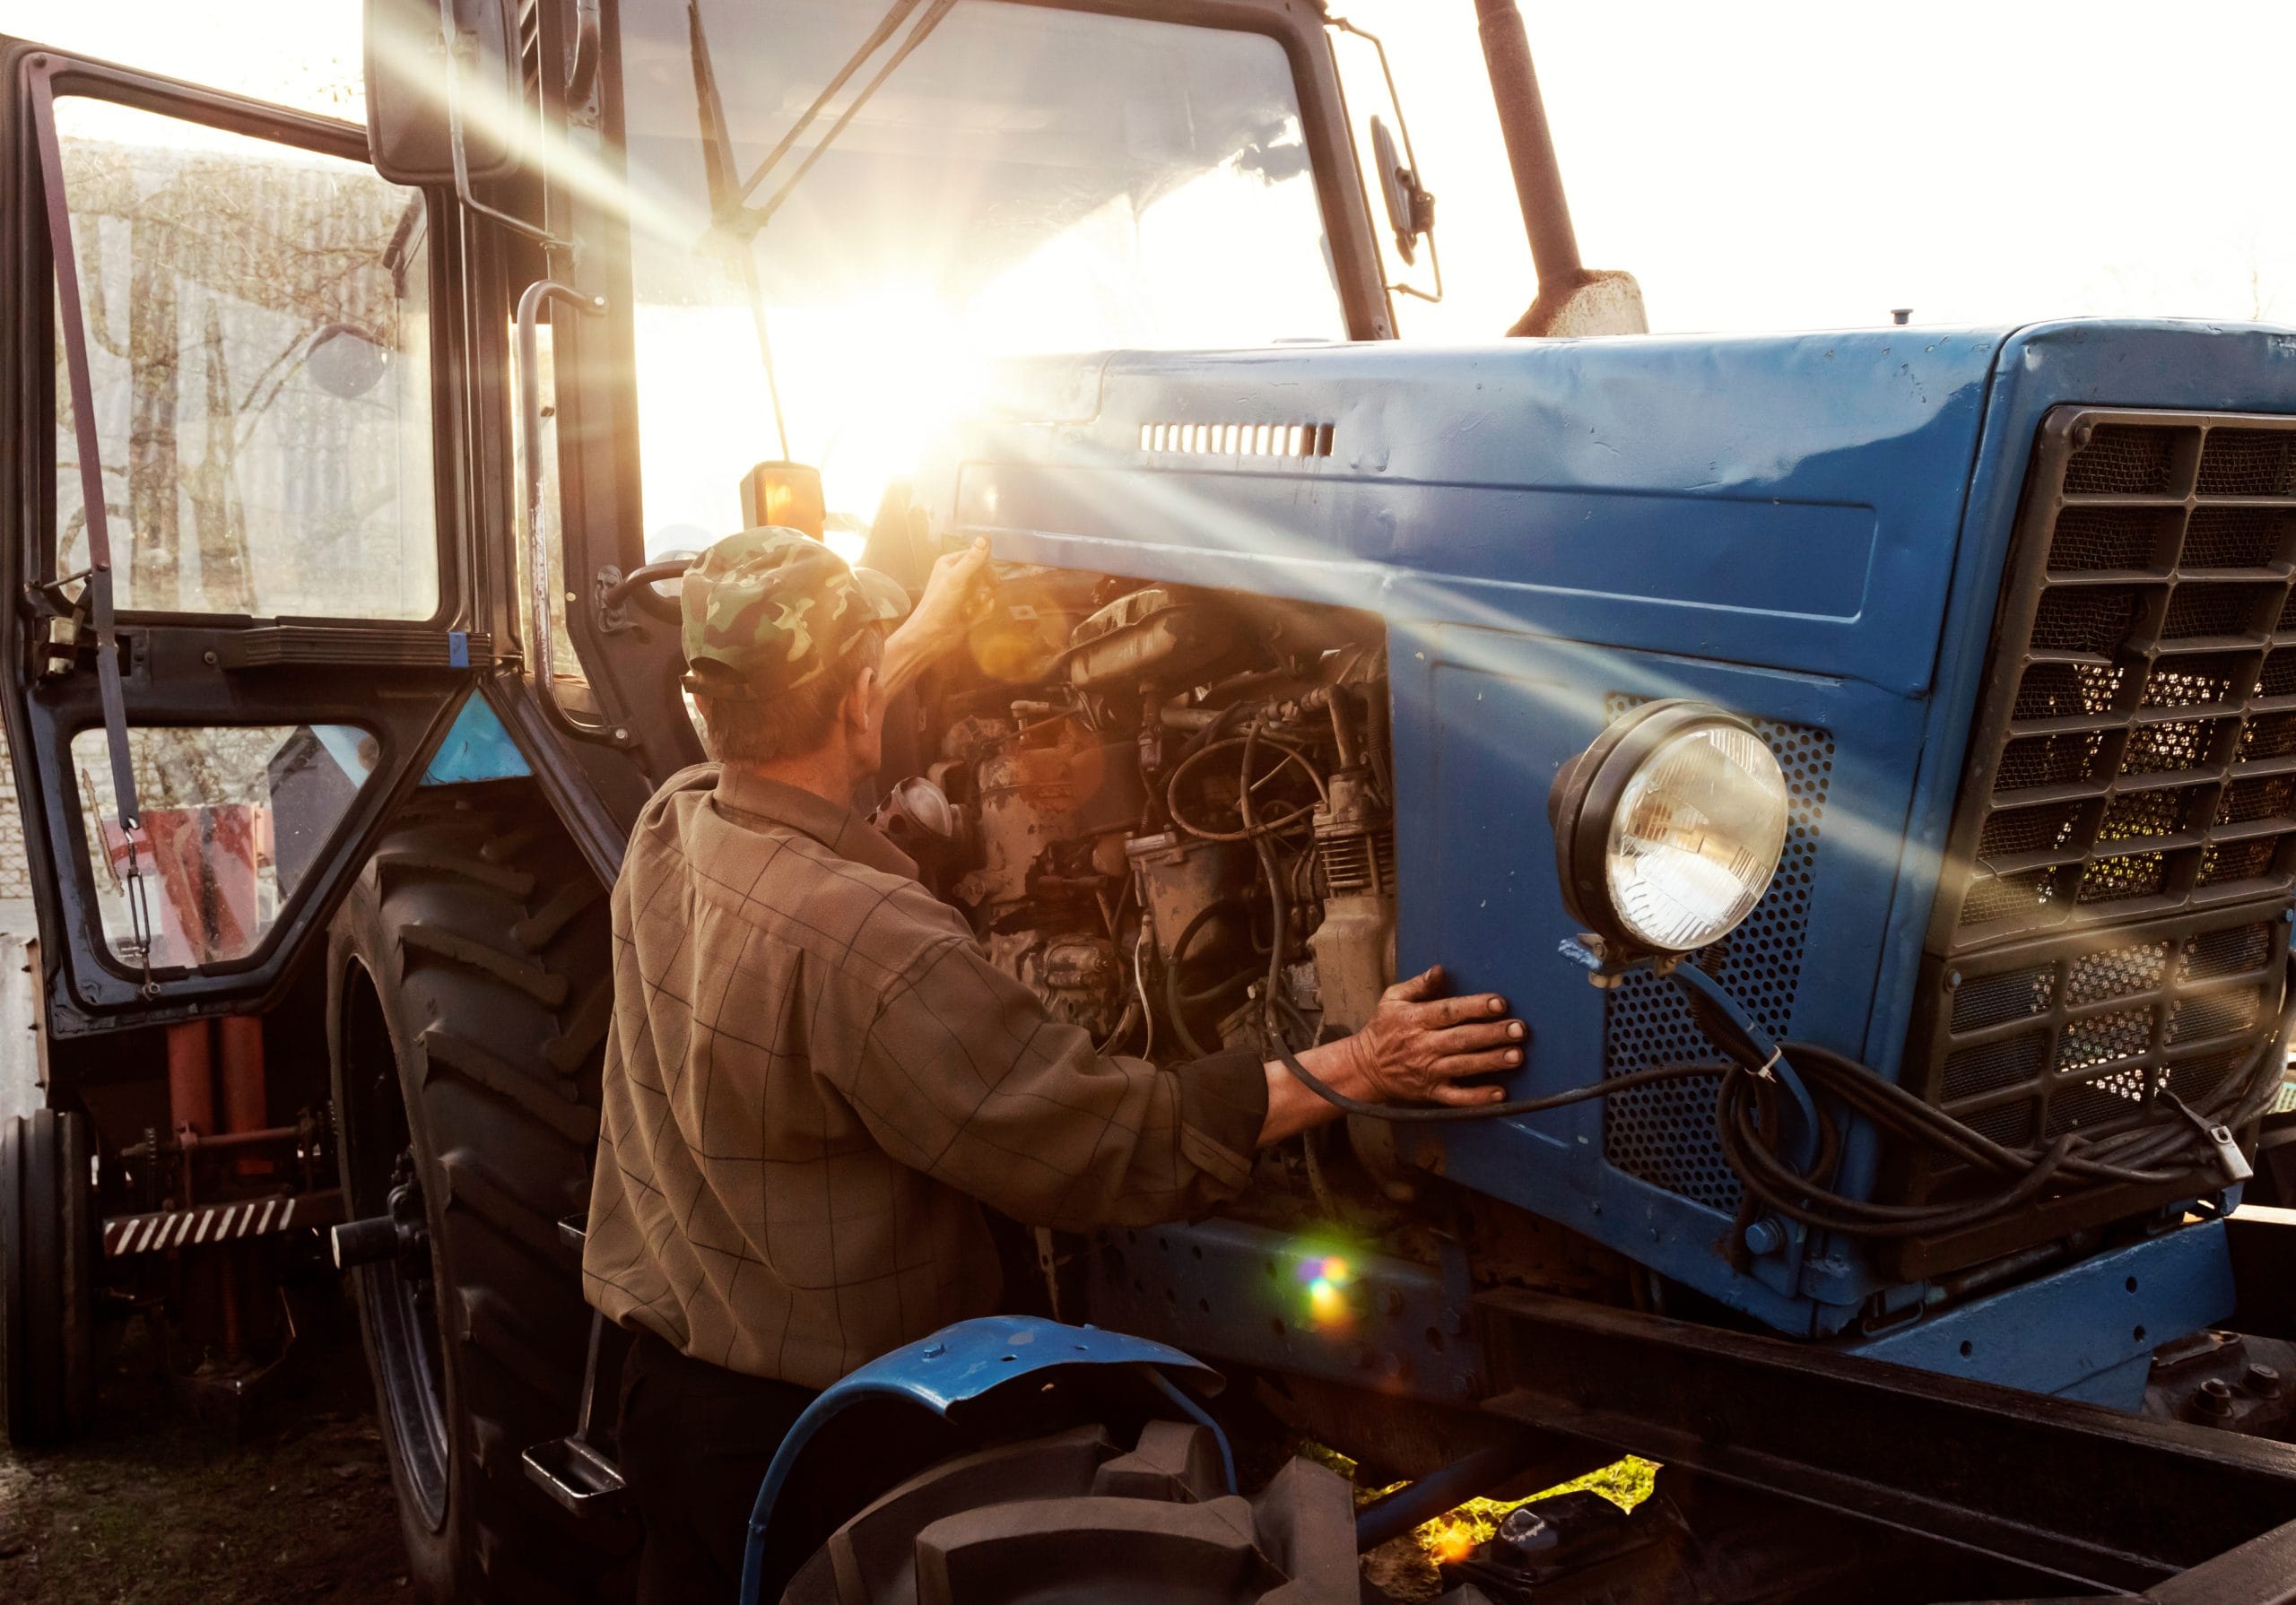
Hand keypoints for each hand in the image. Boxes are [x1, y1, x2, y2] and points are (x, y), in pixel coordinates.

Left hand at [901, 537, 995, 656]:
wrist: (931, 636)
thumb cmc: (939, 605)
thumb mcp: (957, 578)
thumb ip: (973, 559)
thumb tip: (986, 537)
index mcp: (950, 564)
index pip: (976, 555)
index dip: (986, 565)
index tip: (991, 577)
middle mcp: (957, 576)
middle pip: (984, 572)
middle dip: (986, 584)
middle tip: (984, 593)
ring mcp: (963, 593)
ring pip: (987, 589)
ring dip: (984, 599)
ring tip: (973, 607)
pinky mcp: (969, 609)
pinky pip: (986, 605)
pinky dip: (984, 611)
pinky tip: (975, 617)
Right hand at [1324, 966, 1524, 1106]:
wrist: (1365, 1069)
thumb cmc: (1384, 1029)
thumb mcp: (1392, 999)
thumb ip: (1418, 985)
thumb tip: (1441, 970)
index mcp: (1415, 1019)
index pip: (1448, 1011)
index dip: (1475, 1007)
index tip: (1499, 1002)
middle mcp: (1423, 1045)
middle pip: (1462, 1038)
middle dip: (1492, 1034)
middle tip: (1519, 1029)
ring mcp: (1428, 1071)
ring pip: (1464, 1066)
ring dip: (1491, 1061)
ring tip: (1517, 1055)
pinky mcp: (1431, 1093)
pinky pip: (1457, 1098)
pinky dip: (1478, 1097)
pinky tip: (1500, 1093)